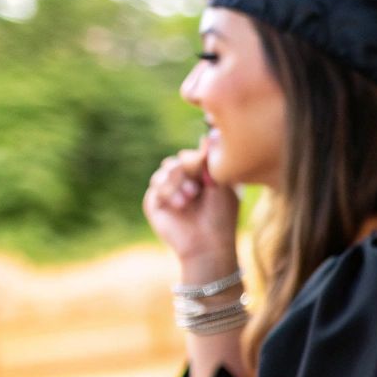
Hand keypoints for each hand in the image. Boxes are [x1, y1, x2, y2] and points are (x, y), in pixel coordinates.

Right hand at [144, 140, 238, 271]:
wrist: (208, 243)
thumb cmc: (221, 216)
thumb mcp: (220, 184)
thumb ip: (213, 160)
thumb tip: (211, 133)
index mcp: (202, 177)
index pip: (194, 155)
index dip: (198, 158)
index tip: (208, 171)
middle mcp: (184, 182)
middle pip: (179, 159)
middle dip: (189, 168)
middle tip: (199, 186)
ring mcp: (168, 191)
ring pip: (166, 168)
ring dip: (179, 180)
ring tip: (191, 196)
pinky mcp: (155, 202)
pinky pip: (155, 184)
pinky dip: (169, 190)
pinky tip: (180, 203)